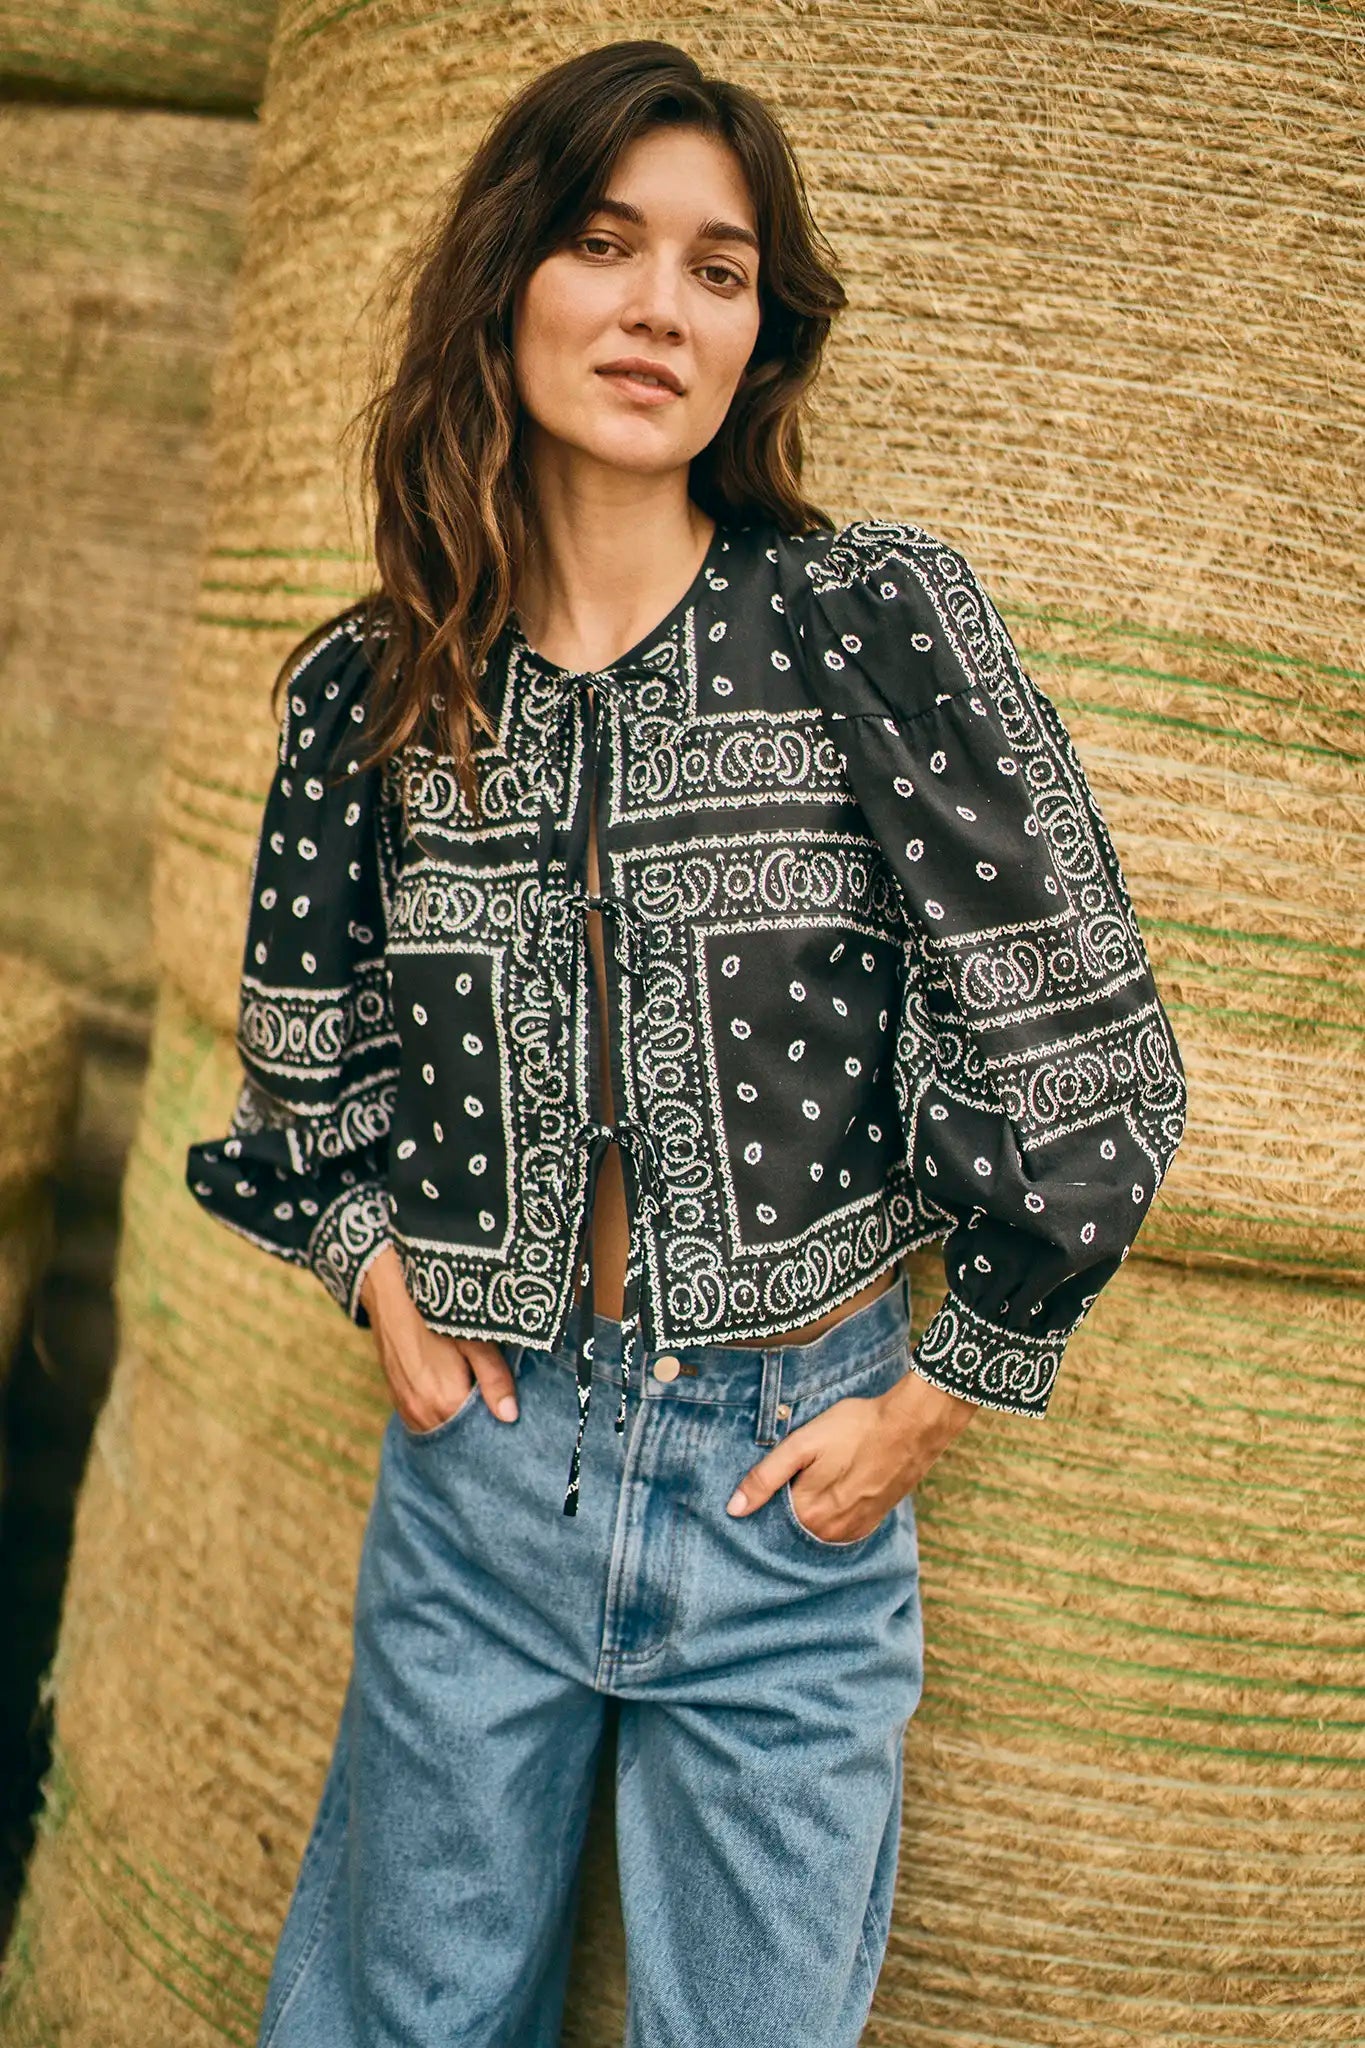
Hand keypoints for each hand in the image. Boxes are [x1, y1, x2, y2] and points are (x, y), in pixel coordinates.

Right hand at [359, 1244, 519, 1430]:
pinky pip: (423, 1419)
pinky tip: (453, 1391)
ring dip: (456, 1418)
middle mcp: (420, 1412)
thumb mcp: (475, 1338)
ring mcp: (405, 1406)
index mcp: (444, 1402)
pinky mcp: (396, 1397)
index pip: (477, 1432)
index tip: (511, 1412)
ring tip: (474, 1393)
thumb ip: (494, 1378)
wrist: (389, 1289)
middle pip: (457, 1432)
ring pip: (439, 1427)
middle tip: (496, 1400)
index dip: (496, 1423)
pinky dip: (440, 1413)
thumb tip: (510, 1416)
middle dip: (477, 1423)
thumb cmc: (436, 1310)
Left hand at [725, 1362, 977, 1542]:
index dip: (763, 1503)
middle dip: (784, 1510)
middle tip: (792, 1479)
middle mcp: (830, 1532)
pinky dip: (830, 1515)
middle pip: (793, 1527)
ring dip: (809, 1513)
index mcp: (809, 1514)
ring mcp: (854, 1530)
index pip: (769, 1521)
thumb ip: (765, 1477)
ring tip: (813, 1483)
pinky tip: (833, 1491)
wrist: (911, 1426)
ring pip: (816, 1529)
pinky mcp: (871, 1522)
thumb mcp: (802, 1444)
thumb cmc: (855, 1428)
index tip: (763, 1488)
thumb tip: (734, 1509)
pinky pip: (840, 1528)